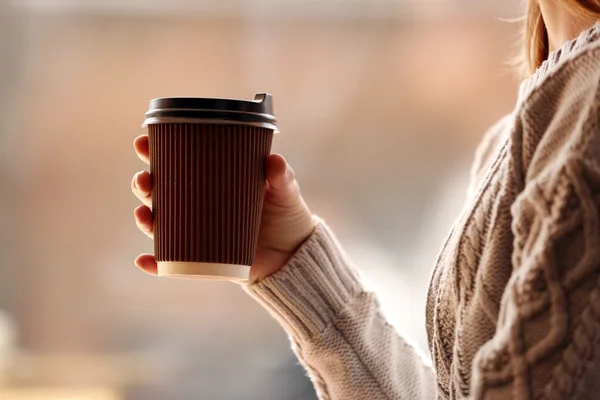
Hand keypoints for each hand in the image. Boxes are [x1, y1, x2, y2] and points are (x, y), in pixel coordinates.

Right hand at [131, 134, 316, 281]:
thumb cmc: (286, 215)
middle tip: (144, 180)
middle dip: (143, 184)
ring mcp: (197, 233)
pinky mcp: (201, 260)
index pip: (177, 163)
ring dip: (144, 219)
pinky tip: (143, 260)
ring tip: (144, 214)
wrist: (294, 255)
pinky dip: (155, 264)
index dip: (154, 152)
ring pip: (160, 225)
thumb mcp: (286, 193)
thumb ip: (282, 177)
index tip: (142, 142)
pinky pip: (171, 264)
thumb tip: (273, 161)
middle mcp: (197, 206)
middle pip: (159, 192)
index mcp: (211, 182)